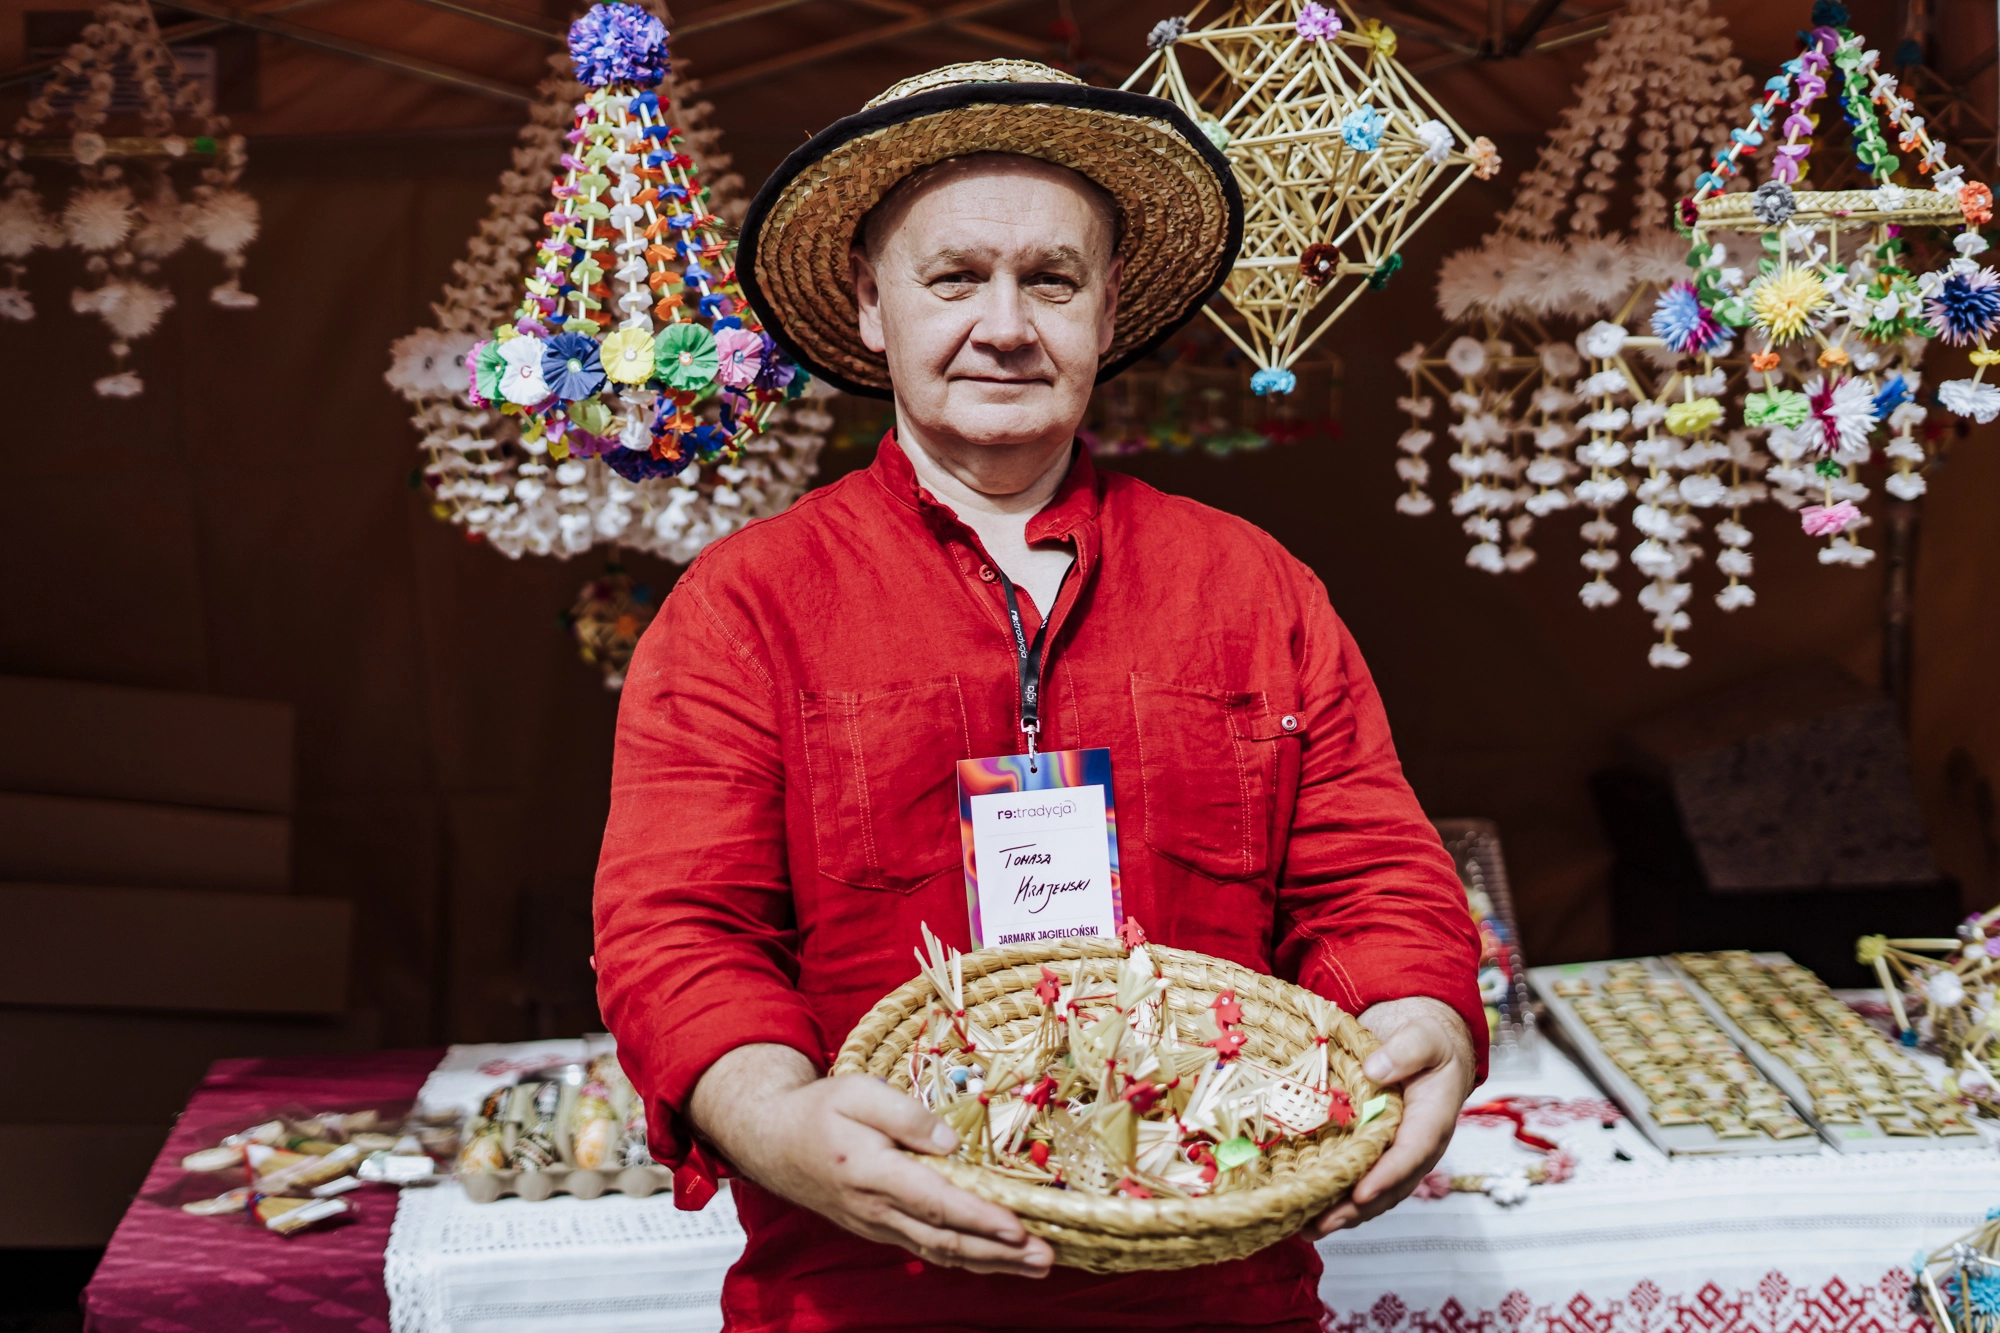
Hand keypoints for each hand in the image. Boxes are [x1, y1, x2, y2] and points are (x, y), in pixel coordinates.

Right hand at [689, 1044, 1053, 1276]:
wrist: (773, 1142)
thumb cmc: (817, 1112)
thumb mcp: (857, 1093)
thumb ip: (906, 1116)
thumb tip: (952, 1141)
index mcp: (873, 1173)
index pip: (936, 1202)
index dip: (979, 1218)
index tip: (1017, 1227)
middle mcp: (878, 1209)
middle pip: (947, 1239)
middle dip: (999, 1252)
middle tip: (1045, 1256)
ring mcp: (879, 1225)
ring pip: (941, 1251)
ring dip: (991, 1262)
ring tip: (1036, 1264)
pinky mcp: (881, 1229)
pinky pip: (928, 1248)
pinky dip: (966, 1258)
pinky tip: (994, 1259)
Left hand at [1307, 997, 1476, 1236]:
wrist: (1423, 1045)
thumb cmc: (1426, 1041)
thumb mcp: (1422, 1037)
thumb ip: (1404, 1051)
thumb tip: (1375, 1071)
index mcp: (1431, 1120)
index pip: (1410, 1153)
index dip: (1385, 1176)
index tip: (1359, 1192)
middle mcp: (1416, 1145)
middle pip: (1389, 1186)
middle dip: (1355, 1209)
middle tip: (1320, 1224)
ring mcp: (1396, 1153)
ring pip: (1374, 1193)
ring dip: (1343, 1214)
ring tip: (1306, 1229)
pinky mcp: (1377, 1151)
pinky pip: (1361, 1181)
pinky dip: (1338, 1199)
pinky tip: (1308, 1210)